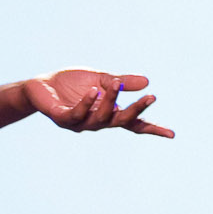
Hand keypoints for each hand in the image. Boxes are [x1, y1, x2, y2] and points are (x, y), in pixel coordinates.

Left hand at [27, 71, 173, 137]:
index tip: (171, 134)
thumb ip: (121, 81)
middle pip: (120, 121)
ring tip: (115, 83)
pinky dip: (86, 103)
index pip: (132, 123)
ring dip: (110, 100)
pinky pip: (76, 114)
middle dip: (135, 110)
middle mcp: (95, 122)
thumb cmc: (71, 84)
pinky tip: (93, 91)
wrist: (40, 86)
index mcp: (107, 114)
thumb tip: (147, 81)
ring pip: (100, 117)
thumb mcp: (101, 79)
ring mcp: (79, 123)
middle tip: (151, 97)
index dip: (151, 129)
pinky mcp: (62, 118)